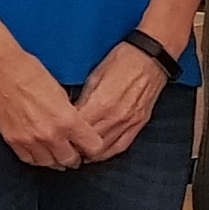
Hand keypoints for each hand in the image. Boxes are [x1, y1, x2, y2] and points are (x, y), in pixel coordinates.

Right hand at [0, 46, 107, 170]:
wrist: (0, 71)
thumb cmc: (32, 73)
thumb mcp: (63, 93)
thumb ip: (71, 115)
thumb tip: (77, 128)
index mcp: (68, 120)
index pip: (92, 147)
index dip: (94, 148)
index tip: (92, 145)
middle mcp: (50, 135)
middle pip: (70, 160)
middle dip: (76, 157)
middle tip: (77, 152)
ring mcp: (29, 140)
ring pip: (49, 163)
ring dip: (56, 160)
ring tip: (59, 154)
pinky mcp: (12, 140)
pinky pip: (28, 159)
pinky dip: (37, 158)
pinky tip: (41, 153)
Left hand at [74, 39, 170, 162]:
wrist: (152, 57)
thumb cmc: (123, 60)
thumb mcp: (95, 75)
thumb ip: (83, 98)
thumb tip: (70, 114)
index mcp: (102, 103)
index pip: (76, 129)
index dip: (63, 133)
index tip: (56, 133)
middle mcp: (116, 117)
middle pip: (88, 144)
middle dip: (74, 146)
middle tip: (62, 145)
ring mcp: (129, 122)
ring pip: (104, 150)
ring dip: (89, 153)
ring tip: (77, 150)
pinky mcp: (139, 124)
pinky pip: (121, 147)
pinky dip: (107, 152)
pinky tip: (97, 152)